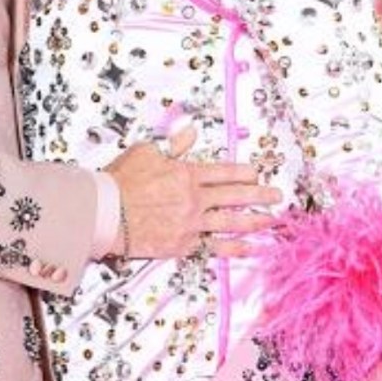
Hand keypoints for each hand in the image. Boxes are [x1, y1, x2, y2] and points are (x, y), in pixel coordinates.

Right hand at [105, 124, 279, 258]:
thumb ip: (173, 145)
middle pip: (235, 196)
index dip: (244, 172)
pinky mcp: (182, 245)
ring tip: (272, 220)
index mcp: (187, 173)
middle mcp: (194, 199)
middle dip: (260, 195)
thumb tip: (191, 133)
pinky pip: (214, 247)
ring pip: (231, 222)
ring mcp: (191, 224)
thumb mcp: (146, 152)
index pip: (224, 172)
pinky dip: (234, 247)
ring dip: (255, 220)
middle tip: (277, 196)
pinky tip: (251, 247)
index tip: (257, 173)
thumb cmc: (121, 180)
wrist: (104, 213)